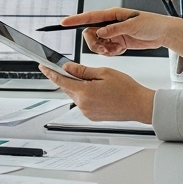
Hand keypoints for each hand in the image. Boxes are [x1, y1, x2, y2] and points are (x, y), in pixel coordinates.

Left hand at [40, 63, 154, 123]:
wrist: (139, 105)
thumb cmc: (126, 89)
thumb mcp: (103, 72)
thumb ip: (82, 70)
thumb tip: (68, 67)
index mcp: (84, 92)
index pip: (61, 80)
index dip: (50, 72)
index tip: (43, 67)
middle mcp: (83, 105)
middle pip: (68, 88)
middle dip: (68, 78)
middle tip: (76, 69)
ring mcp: (87, 112)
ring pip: (75, 95)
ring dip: (78, 87)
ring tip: (95, 81)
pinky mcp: (92, 117)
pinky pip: (83, 103)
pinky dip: (85, 95)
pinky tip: (98, 90)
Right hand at [64, 8, 182, 57]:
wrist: (164, 33)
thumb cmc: (152, 24)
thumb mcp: (133, 25)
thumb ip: (114, 29)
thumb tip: (100, 32)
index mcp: (112, 14)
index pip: (90, 16)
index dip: (76, 19)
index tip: (64, 22)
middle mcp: (111, 23)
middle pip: (91, 33)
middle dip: (95, 43)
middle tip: (105, 48)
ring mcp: (114, 33)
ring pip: (98, 43)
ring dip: (104, 49)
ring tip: (116, 49)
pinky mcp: (119, 42)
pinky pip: (107, 49)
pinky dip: (112, 52)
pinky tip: (121, 50)